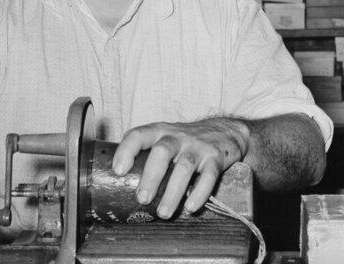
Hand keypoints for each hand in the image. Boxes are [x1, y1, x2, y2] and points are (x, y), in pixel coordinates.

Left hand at [111, 119, 249, 218]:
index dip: (126, 151)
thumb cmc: (185, 142)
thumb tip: (119, 189)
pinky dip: (199, 193)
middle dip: (151, 177)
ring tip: (163, 213)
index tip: (119, 171)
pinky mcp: (216, 157)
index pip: (138, 135)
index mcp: (159, 132)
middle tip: (142, 199)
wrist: (224, 130)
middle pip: (161, 152)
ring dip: (173, 192)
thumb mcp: (165, 139)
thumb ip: (147, 157)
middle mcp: (177, 136)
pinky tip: (190, 207)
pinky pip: (208, 175)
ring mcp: (197, 146)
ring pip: (184, 167)